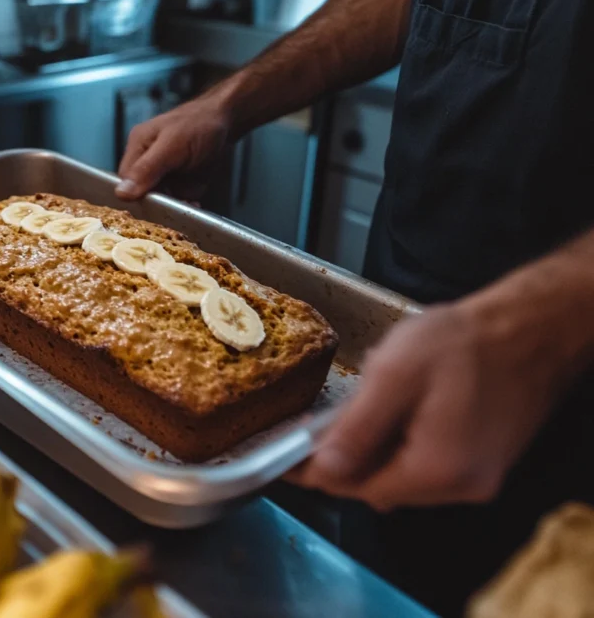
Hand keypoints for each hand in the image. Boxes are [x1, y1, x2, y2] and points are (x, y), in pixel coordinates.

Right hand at [115, 96, 232, 200]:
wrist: (227, 122)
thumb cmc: (198, 124)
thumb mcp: (171, 145)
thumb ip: (147, 168)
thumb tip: (121, 193)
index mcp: (138, 148)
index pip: (124, 182)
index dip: (134, 196)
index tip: (150, 205)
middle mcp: (147, 164)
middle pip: (139, 195)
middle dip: (154, 205)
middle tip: (169, 210)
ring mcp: (164, 176)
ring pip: (158, 202)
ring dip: (170, 209)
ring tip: (185, 205)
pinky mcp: (180, 186)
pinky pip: (176, 203)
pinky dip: (183, 208)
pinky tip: (192, 205)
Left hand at [286, 300, 572, 511]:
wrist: (531, 328)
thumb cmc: (466, 342)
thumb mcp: (396, 375)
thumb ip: (358, 428)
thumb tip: (323, 468)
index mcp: (436, 469)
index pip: (356, 488)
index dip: (315, 473)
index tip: (284, 459)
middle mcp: (460, 486)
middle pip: (379, 486)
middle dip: (342, 460)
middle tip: (312, 428)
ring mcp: (476, 477)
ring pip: (401, 477)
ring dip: (371, 451)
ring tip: (358, 408)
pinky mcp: (483, 462)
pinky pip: (426, 465)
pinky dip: (400, 445)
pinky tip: (395, 411)